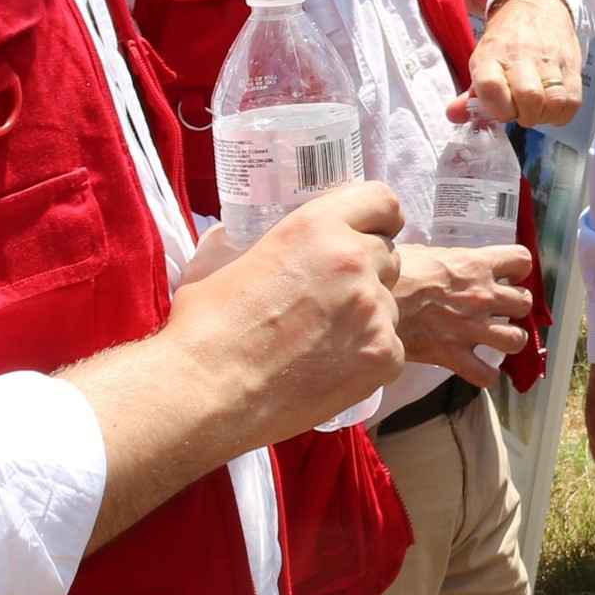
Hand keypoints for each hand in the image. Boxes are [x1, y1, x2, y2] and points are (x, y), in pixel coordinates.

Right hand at [77, 183, 405, 550]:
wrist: (208, 392)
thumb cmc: (205, 327)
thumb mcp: (229, 260)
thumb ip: (267, 244)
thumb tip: (262, 243)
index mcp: (317, 226)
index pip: (382, 202)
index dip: (378, 219)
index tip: (368, 233)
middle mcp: (354, 260)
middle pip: (387, 256)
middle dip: (368, 272)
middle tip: (333, 298)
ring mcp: (374, 309)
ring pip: (388, 305)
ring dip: (365, 317)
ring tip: (321, 342)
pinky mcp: (383, 355)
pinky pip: (388, 346)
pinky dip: (366, 358)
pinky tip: (329, 370)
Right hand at [395, 243, 533, 384]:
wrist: (372, 302)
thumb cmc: (393, 273)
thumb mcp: (422, 250)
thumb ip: (443, 257)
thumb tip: (441, 259)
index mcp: (475, 265)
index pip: (521, 260)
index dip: (519, 267)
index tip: (510, 273)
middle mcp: (482, 296)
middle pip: (524, 303)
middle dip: (516, 306)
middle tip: (502, 308)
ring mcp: (471, 328)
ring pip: (516, 339)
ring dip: (510, 339)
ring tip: (498, 338)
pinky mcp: (454, 355)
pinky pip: (485, 375)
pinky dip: (486, 375)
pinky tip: (479, 369)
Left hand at [463, 0, 582, 128]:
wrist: (535, 6)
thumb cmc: (505, 42)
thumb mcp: (482, 62)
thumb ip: (469, 95)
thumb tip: (454, 116)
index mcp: (491, 56)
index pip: (491, 86)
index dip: (496, 108)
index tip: (501, 111)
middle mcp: (521, 56)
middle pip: (529, 97)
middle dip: (525, 116)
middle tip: (521, 112)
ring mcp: (550, 60)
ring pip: (554, 101)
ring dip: (545, 116)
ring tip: (538, 111)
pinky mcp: (571, 64)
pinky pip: (572, 101)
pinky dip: (562, 113)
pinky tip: (552, 108)